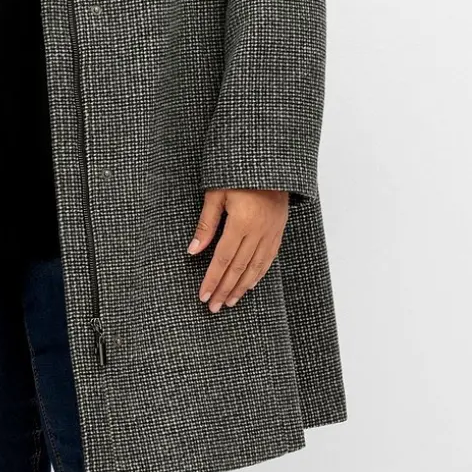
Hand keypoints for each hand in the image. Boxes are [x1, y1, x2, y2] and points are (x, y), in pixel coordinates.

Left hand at [187, 188, 288, 311]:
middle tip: (214, 307)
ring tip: (230, 302)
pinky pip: (269, 258)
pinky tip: (250, 285)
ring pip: (255, 267)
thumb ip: (206, 224)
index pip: (223, 259)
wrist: (271, 164)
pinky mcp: (278, 231)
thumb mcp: (216, 194)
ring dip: (241, 287)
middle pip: (238, 268)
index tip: (204, 295)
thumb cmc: (239, 176)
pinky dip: (259, 274)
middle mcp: (258, 232)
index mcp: (241, 223)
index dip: (213, 280)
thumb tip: (193, 250)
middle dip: (224, 290)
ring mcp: (271, 233)